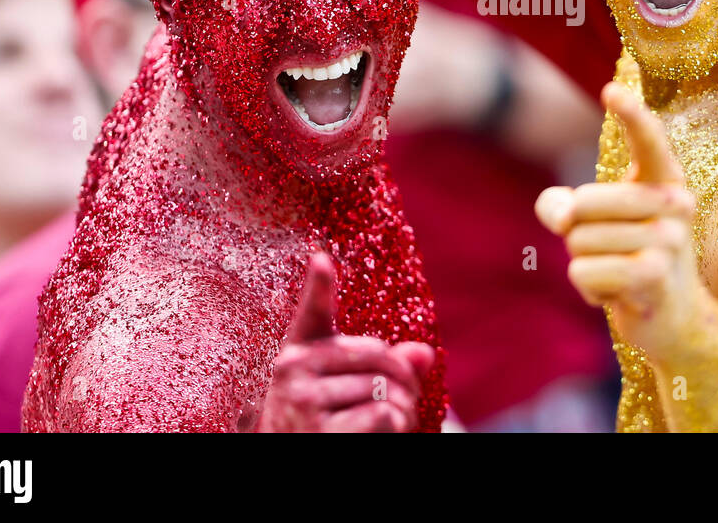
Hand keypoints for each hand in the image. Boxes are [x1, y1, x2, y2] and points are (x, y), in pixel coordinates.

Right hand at [255, 254, 435, 432]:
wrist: (295, 459)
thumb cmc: (325, 425)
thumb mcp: (349, 390)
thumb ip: (384, 366)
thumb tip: (424, 354)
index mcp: (297, 353)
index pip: (312, 313)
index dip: (318, 284)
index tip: (320, 257)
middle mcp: (292, 370)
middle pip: (379, 356)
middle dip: (405, 381)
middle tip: (407, 401)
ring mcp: (303, 400)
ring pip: (384, 388)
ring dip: (403, 409)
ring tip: (393, 422)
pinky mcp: (319, 431)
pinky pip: (382, 414)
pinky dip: (396, 425)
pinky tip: (386, 433)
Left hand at [535, 82, 708, 359]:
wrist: (673, 319)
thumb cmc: (631, 257)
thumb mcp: (599, 223)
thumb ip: (565, 206)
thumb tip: (559, 215)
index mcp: (665, 180)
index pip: (648, 139)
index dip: (631, 113)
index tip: (611, 90)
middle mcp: (675, 204)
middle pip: (583, 203)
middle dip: (578, 232)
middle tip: (610, 250)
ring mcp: (668, 241)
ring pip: (578, 241)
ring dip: (585, 264)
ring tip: (618, 273)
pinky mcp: (652, 277)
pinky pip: (582, 272)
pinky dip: (587, 290)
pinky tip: (617, 295)